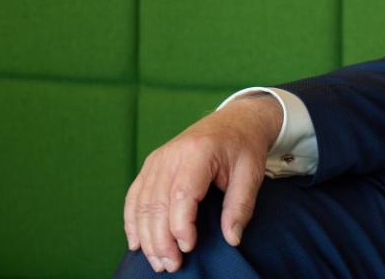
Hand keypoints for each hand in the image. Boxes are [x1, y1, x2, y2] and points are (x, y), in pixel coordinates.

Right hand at [122, 94, 280, 272]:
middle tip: (171, 266)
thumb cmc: (244, 148)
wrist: (236, 121)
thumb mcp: (252, 174)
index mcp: (198, 152)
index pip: (181, 194)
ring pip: (141, 203)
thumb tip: (232, 239)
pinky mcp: (151, 165)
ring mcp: (157, 159)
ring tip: (158, 262)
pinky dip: (133, 221)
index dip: (180, 225)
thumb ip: (241, 206)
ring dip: (146, 236)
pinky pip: (135, 196)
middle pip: (156, 203)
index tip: (188, 247)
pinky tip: (137, 243)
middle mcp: (171, 155)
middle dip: (160, 239)